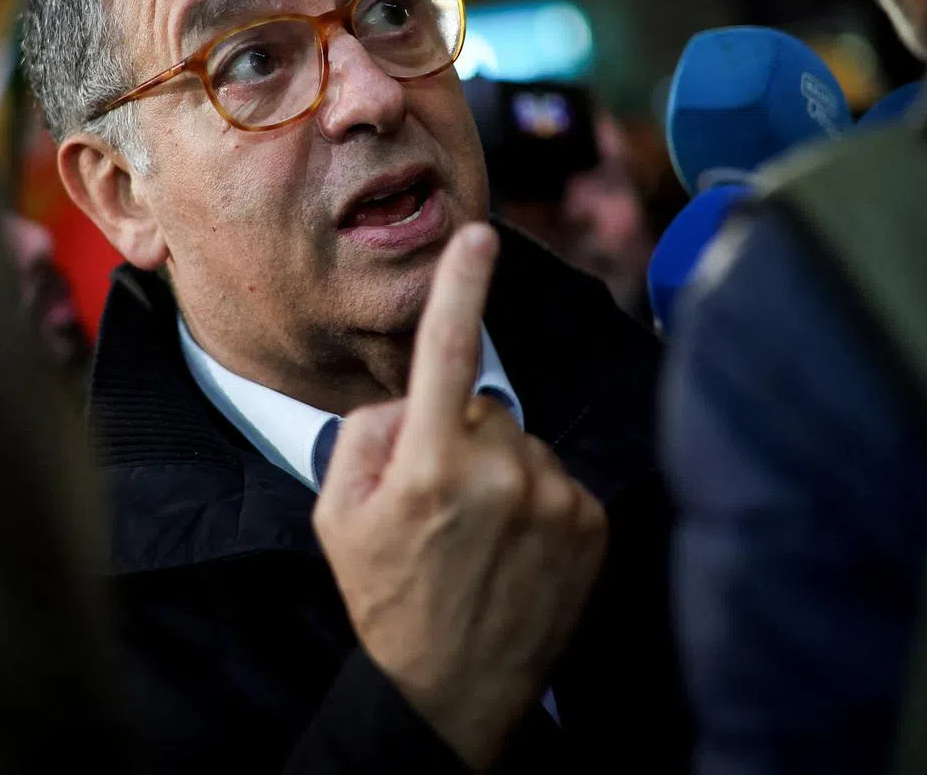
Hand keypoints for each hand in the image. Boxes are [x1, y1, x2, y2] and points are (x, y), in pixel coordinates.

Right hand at [314, 224, 608, 768]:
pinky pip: (554, 472)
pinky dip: (534, 493)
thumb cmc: (387, 595)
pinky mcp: (590, 523)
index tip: (477, 236)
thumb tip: (414, 399)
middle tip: (437, 500)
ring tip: (478, 532)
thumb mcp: (336, 513)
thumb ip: (367, 433)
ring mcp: (553, 500)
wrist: (451, 691)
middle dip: (457, 430)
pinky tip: (514, 543)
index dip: (462, 288)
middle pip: (481, 403)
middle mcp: (499, 476)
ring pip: (520, 438)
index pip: (445, 355)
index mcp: (428, 468)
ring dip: (499, 465)